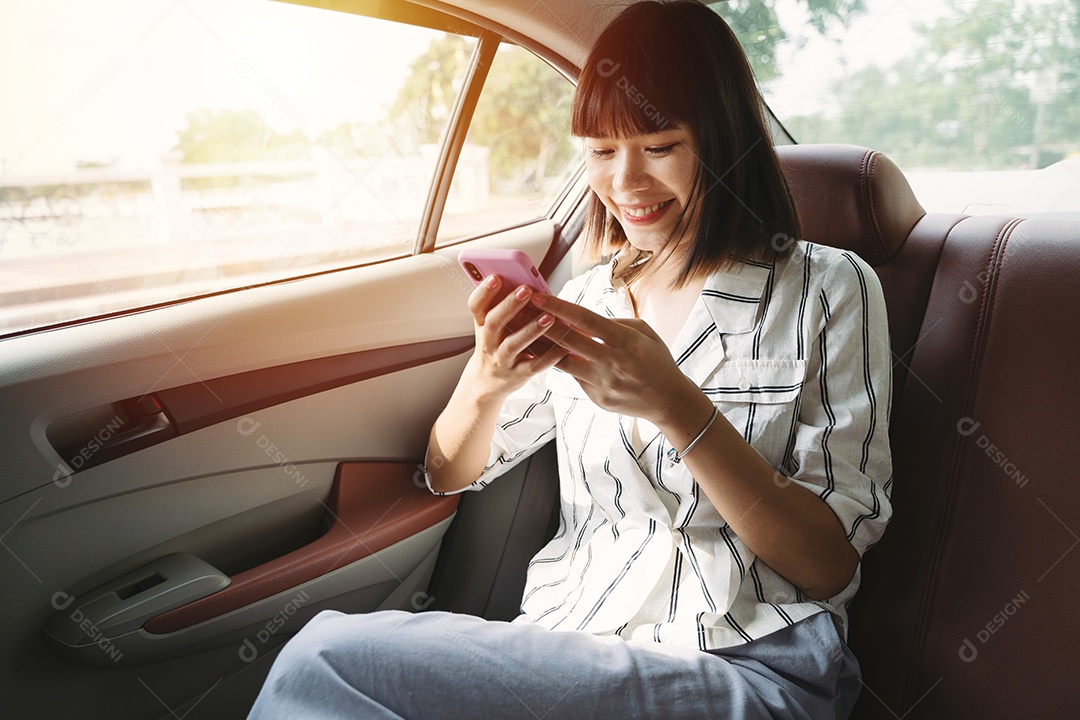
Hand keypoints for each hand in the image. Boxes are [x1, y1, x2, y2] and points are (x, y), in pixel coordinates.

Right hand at [465, 275, 567, 398]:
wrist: (486, 382)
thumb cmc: (496, 345)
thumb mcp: (492, 326)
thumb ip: (505, 306)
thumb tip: (529, 282)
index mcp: (482, 325)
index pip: (476, 306)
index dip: (484, 292)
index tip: (496, 277)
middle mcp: (488, 342)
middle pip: (493, 322)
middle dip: (509, 305)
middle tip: (526, 289)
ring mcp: (502, 360)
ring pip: (513, 344)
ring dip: (531, 330)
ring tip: (549, 317)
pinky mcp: (517, 375)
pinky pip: (532, 366)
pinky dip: (548, 357)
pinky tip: (562, 347)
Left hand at [532, 293, 699, 424]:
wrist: (668, 401)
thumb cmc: (656, 361)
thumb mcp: (643, 333)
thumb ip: (613, 323)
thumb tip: (582, 317)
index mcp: (625, 340)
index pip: (585, 320)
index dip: (559, 307)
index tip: (538, 296)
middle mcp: (612, 362)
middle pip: (568, 340)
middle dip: (540, 323)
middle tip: (518, 309)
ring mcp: (602, 383)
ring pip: (563, 362)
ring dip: (540, 346)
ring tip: (520, 332)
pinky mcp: (596, 398)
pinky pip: (573, 376)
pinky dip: (556, 364)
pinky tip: (539, 353)